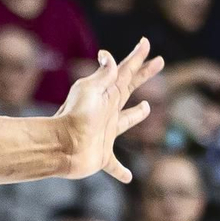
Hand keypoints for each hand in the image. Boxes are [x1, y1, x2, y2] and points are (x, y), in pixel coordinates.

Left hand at [53, 39, 162, 184]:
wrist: (61, 146)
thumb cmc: (74, 118)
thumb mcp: (88, 91)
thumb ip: (103, 75)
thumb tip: (107, 55)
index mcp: (107, 95)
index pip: (126, 72)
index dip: (137, 58)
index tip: (146, 43)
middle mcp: (108, 112)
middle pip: (130, 89)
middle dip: (144, 74)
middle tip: (159, 62)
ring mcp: (106, 133)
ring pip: (126, 121)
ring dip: (136, 114)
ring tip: (145, 108)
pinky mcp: (102, 156)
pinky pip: (114, 164)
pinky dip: (121, 171)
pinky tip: (128, 177)